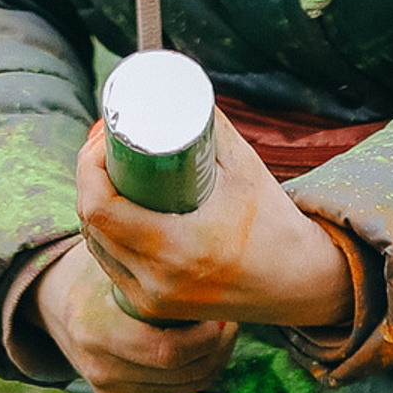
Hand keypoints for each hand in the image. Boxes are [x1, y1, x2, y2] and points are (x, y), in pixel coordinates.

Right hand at [33, 246, 236, 392]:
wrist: (53, 301)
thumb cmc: (94, 271)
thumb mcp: (114, 258)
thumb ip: (149, 262)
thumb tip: (208, 253)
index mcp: (95, 328)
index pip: (169, 351)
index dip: (207, 336)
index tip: (221, 309)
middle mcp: (99, 367)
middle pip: (184, 372)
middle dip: (218, 346)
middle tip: (228, 318)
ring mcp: (107, 390)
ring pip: (187, 386)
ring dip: (212, 359)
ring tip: (218, 328)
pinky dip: (194, 374)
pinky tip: (197, 348)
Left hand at [72, 117, 353, 332]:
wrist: (303, 283)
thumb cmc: (276, 221)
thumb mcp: (244, 166)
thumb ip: (209, 126)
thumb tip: (176, 84)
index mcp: (179, 250)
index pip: (101, 208)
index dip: (89, 166)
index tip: (104, 136)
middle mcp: (160, 282)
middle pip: (92, 223)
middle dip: (89, 177)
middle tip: (104, 144)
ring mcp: (155, 301)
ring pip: (96, 246)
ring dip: (93, 205)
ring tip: (106, 170)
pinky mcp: (155, 308)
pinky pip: (111, 266)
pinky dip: (104, 236)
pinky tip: (108, 210)